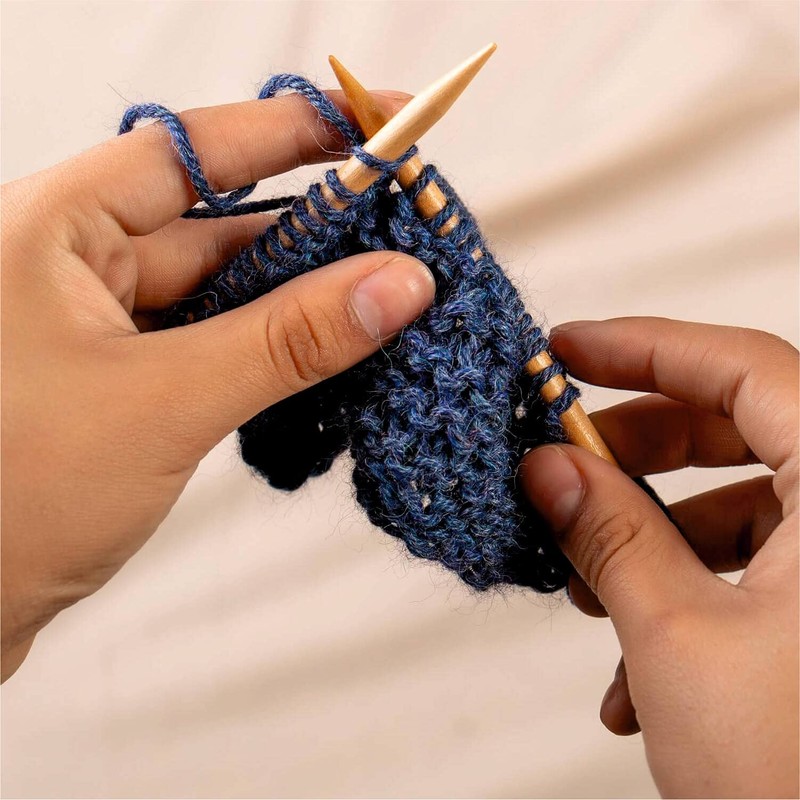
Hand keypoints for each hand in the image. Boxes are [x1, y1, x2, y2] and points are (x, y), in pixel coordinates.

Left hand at [1, 91, 434, 681]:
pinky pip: (210, 338)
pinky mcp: (120, 377)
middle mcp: (72, 263)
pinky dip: (266, 345)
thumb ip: (288, 340)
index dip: (293, 130)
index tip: (379, 120)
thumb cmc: (12, 500)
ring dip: (296, 298)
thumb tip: (398, 285)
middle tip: (404, 229)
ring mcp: (97, 324)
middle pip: (215, 222)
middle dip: (313, 230)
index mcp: (52, 229)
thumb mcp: (166, 403)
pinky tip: (324, 352)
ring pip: (219, 288)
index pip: (191, 152)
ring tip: (384, 296)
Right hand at [521, 318, 797, 797]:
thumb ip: (609, 536)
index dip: (643, 346)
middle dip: (636, 449)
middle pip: (740, 428)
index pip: (743, 365)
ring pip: (743, 504)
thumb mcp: (681, 641)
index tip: (566, 349)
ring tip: (590, 587)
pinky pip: (761, 567)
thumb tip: (549, 469)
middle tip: (564, 461)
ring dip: (654, 538)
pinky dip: (691, 593)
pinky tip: (639, 670)